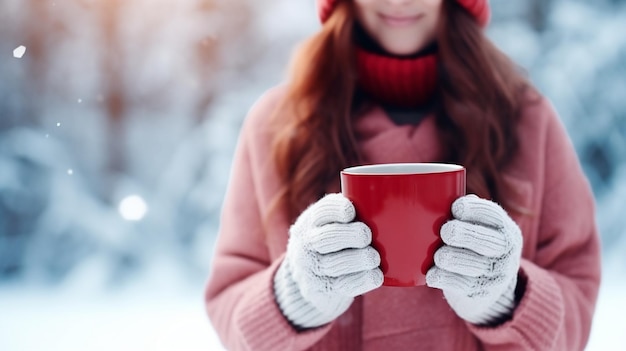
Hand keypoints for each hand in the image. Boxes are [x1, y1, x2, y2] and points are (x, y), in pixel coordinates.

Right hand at [274, 193, 382, 328]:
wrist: (310, 276)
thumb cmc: (335, 239)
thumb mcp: (334, 221)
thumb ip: (358, 208)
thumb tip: (404, 199)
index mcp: (313, 220)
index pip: (322, 212)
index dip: (336, 210)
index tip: (351, 211)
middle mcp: (307, 244)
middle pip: (326, 238)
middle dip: (349, 235)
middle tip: (367, 235)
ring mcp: (313, 269)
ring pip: (334, 264)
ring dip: (358, 259)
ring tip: (375, 257)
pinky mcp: (323, 290)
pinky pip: (343, 285)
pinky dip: (362, 280)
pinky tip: (376, 276)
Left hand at [426, 194, 522, 324]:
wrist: (488, 289)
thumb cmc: (473, 245)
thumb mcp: (478, 227)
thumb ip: (464, 211)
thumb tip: (439, 193)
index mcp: (504, 229)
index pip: (493, 215)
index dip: (475, 210)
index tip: (456, 207)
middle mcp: (505, 251)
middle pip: (486, 241)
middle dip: (464, 234)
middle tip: (445, 231)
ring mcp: (494, 275)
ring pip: (473, 264)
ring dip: (452, 258)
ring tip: (439, 255)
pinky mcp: (479, 293)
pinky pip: (460, 285)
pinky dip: (444, 278)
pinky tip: (431, 275)